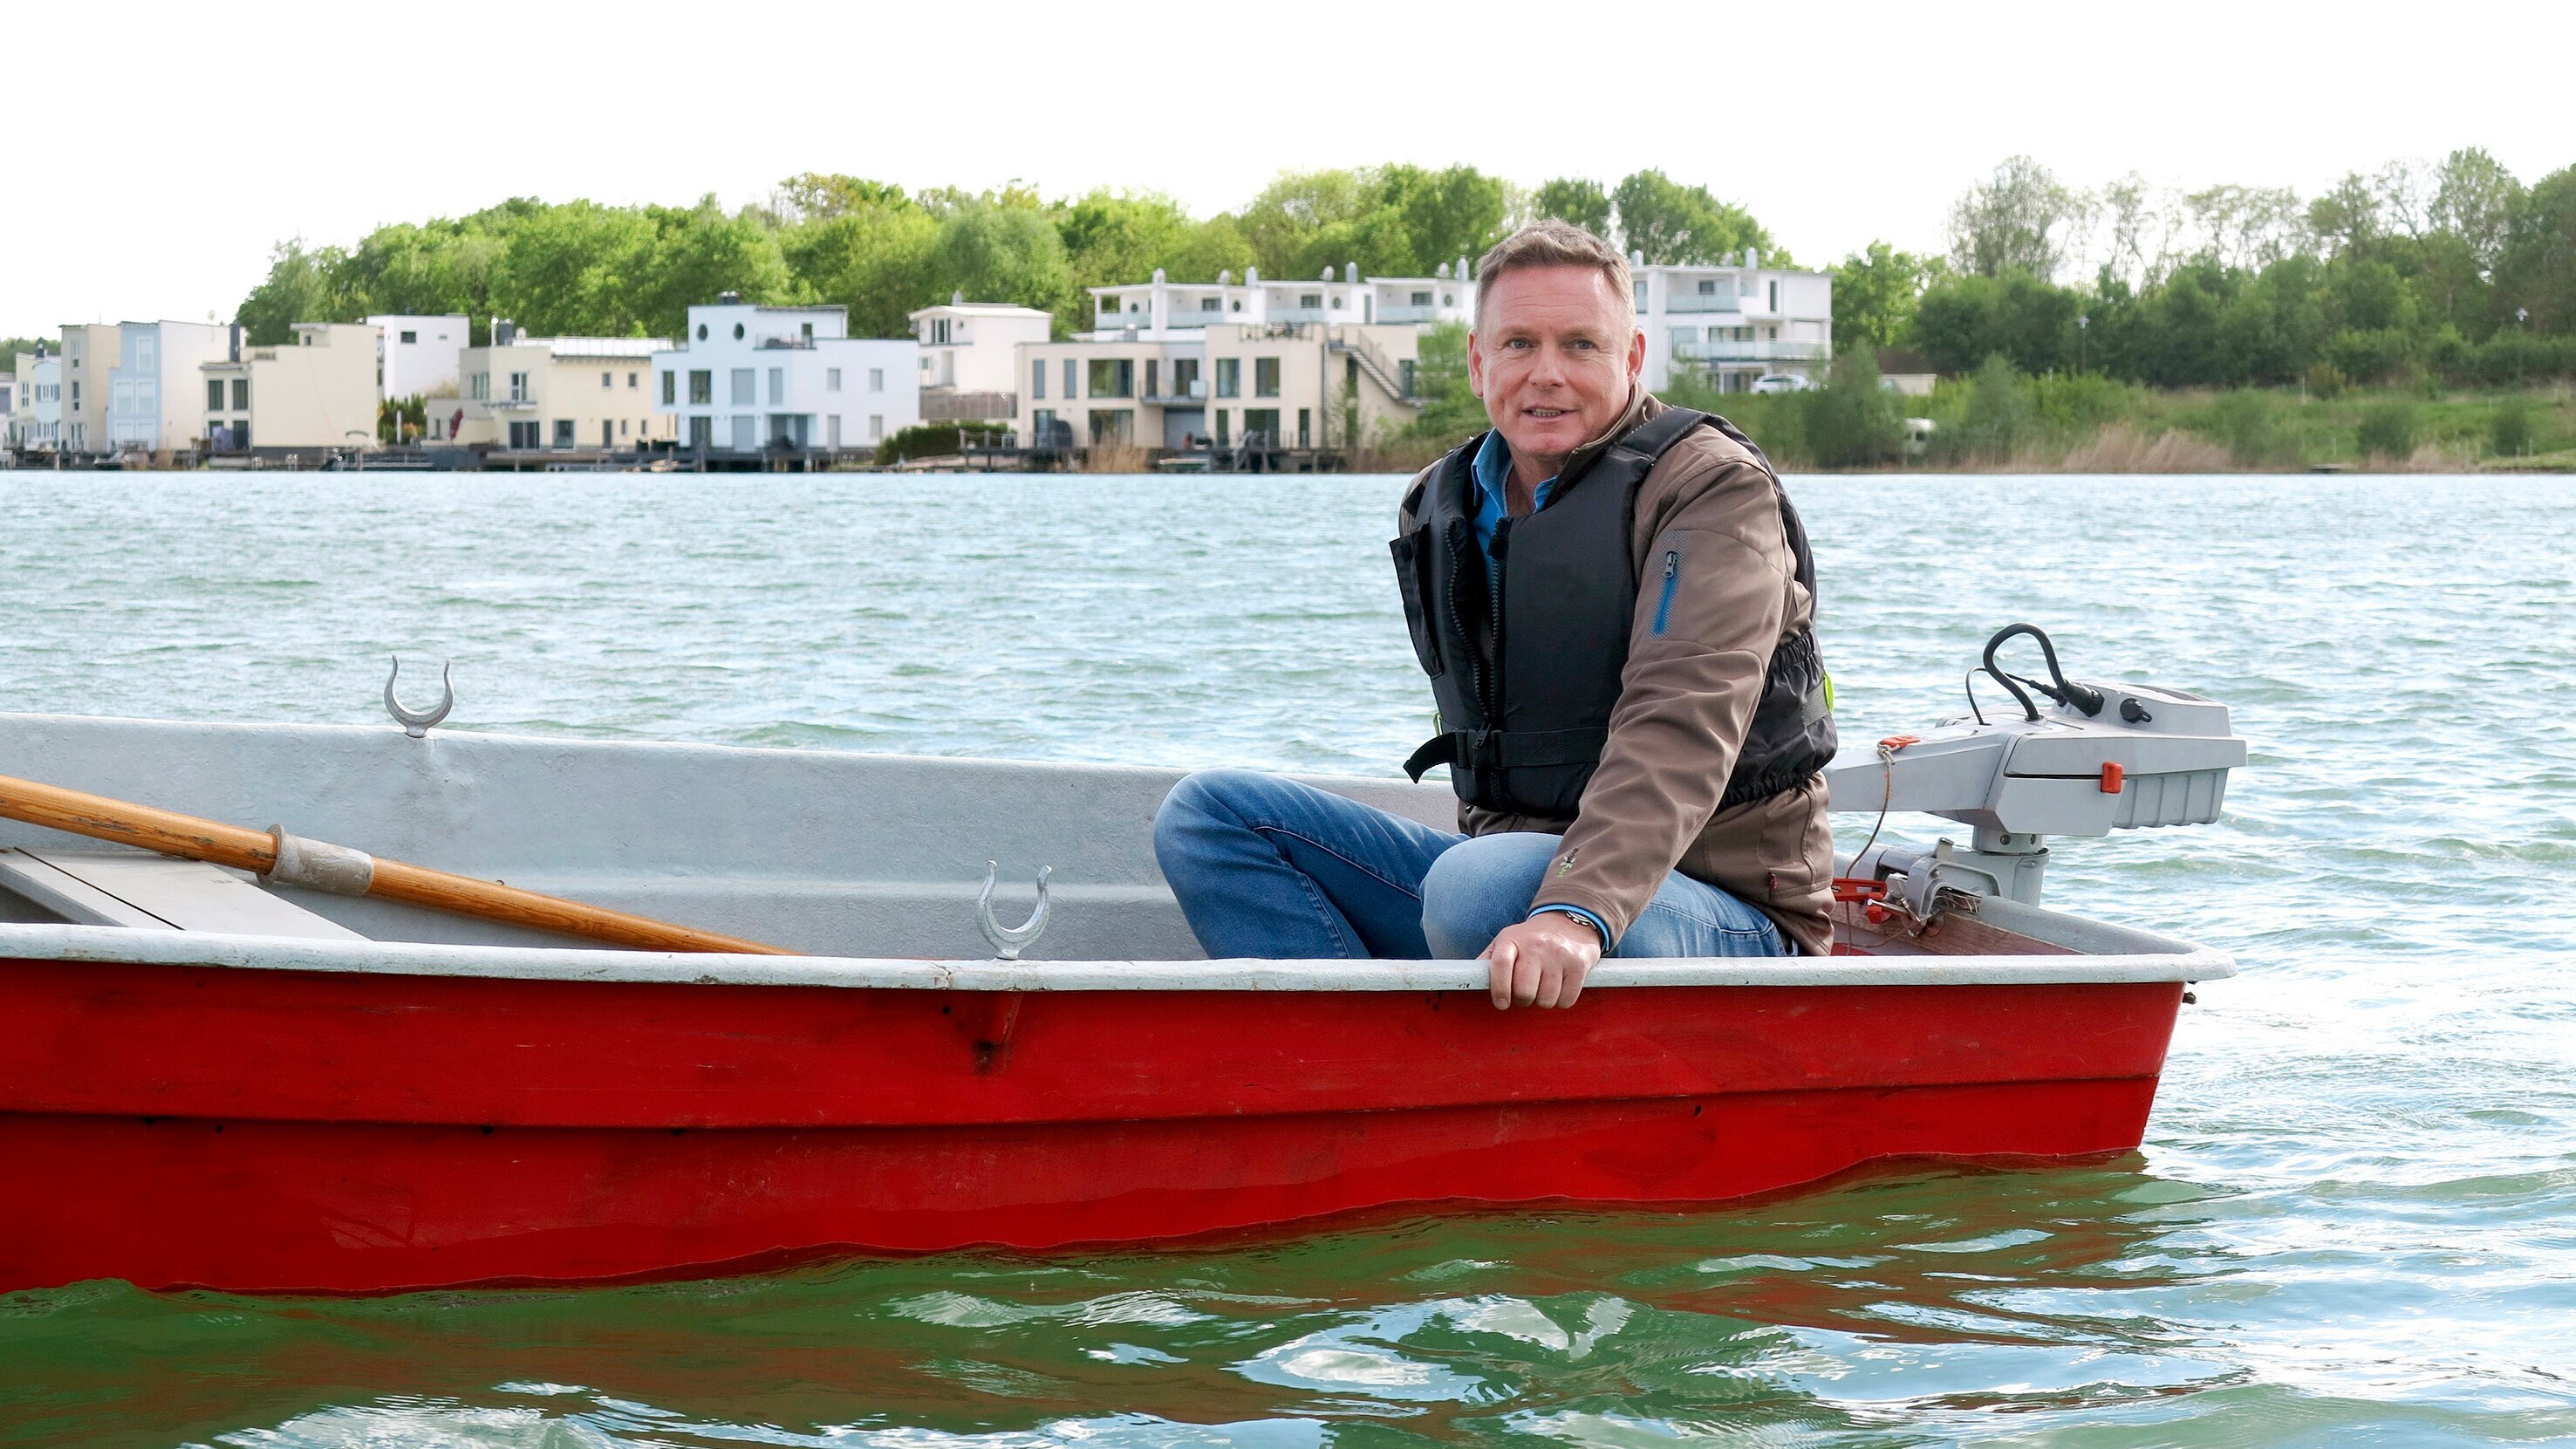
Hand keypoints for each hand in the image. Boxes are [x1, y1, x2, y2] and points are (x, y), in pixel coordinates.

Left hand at [1483, 913, 1603, 1009]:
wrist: (1569, 920)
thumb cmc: (1531, 939)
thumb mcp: (1506, 940)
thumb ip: (1488, 960)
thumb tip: (1468, 980)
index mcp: (1512, 940)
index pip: (1500, 964)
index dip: (1498, 988)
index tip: (1502, 1004)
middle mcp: (1536, 945)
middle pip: (1524, 990)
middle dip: (1523, 1000)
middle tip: (1524, 994)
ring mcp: (1559, 954)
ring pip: (1546, 999)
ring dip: (1542, 1001)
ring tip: (1543, 987)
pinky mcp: (1579, 964)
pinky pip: (1566, 1000)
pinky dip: (1561, 1001)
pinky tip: (1559, 987)